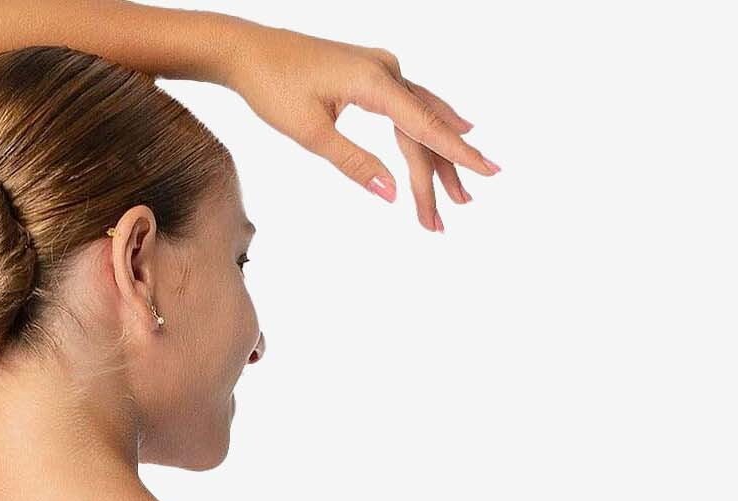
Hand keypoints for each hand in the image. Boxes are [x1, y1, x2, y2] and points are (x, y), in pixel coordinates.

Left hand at [227, 27, 498, 231]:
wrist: (250, 52)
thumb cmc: (274, 88)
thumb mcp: (311, 134)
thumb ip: (354, 163)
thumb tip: (391, 194)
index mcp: (374, 82)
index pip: (424, 126)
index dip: (456, 154)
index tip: (488, 171)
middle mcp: (386, 70)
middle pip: (424, 128)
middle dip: (440, 173)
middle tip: (457, 212)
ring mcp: (381, 68)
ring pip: (420, 116)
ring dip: (437, 155)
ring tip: (456, 193)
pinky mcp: (371, 73)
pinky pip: (408, 105)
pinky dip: (425, 128)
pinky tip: (450, 133)